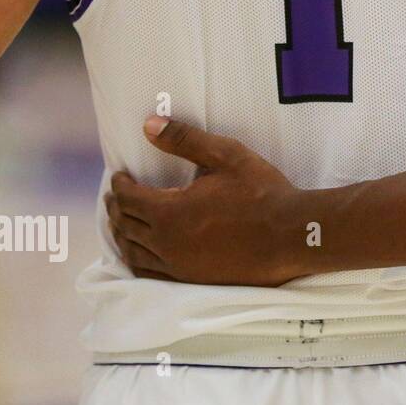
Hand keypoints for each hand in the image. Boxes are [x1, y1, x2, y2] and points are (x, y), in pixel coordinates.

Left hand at [107, 117, 307, 286]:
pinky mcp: (191, 280)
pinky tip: (139, 254)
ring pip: (133, 252)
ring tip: (120, 224)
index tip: (120, 176)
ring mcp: (178, 265)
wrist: (292, 234)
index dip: (120, 184)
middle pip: (125, 225)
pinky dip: (137, 261)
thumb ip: (184, 140)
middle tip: (114, 197)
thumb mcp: (226, 156)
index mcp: (169, 211)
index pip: (128, 197)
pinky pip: (150, 274)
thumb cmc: (262, 192)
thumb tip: (148, 124)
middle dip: (116, 208)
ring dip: (122, 235)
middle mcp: (166, 242)